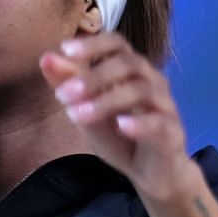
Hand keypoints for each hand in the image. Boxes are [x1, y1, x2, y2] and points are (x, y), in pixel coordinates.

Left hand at [39, 31, 201, 202]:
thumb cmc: (118, 134)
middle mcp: (152, 81)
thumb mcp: (87, 108)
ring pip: (141, 91)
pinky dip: (139, 123)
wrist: (149, 173)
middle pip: (128, 64)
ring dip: (105, 101)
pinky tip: (120, 126)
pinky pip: (159, 123)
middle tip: (62, 95)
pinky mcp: (172, 134)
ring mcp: (165, 106)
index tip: (65, 50)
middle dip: (92, 77)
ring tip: (76, 115)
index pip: (117, 44)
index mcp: (132, 70)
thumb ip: (69, 83)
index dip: (93, 44)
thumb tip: (45, 58)